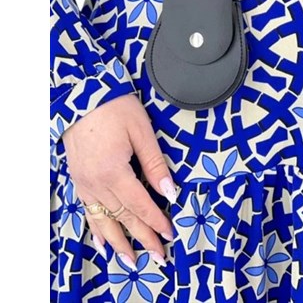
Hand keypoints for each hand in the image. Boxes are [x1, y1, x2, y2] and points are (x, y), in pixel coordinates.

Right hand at [62, 93, 176, 268]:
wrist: (83, 95)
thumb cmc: (115, 108)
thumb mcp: (142, 131)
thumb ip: (155, 164)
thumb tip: (169, 191)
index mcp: (114, 171)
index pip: (140, 205)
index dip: (156, 221)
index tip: (169, 234)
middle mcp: (96, 182)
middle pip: (123, 218)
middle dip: (142, 238)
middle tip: (158, 256)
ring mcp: (84, 182)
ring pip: (103, 220)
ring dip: (118, 242)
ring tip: (131, 261)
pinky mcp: (78, 178)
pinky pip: (87, 210)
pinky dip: (96, 229)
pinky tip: (101, 243)